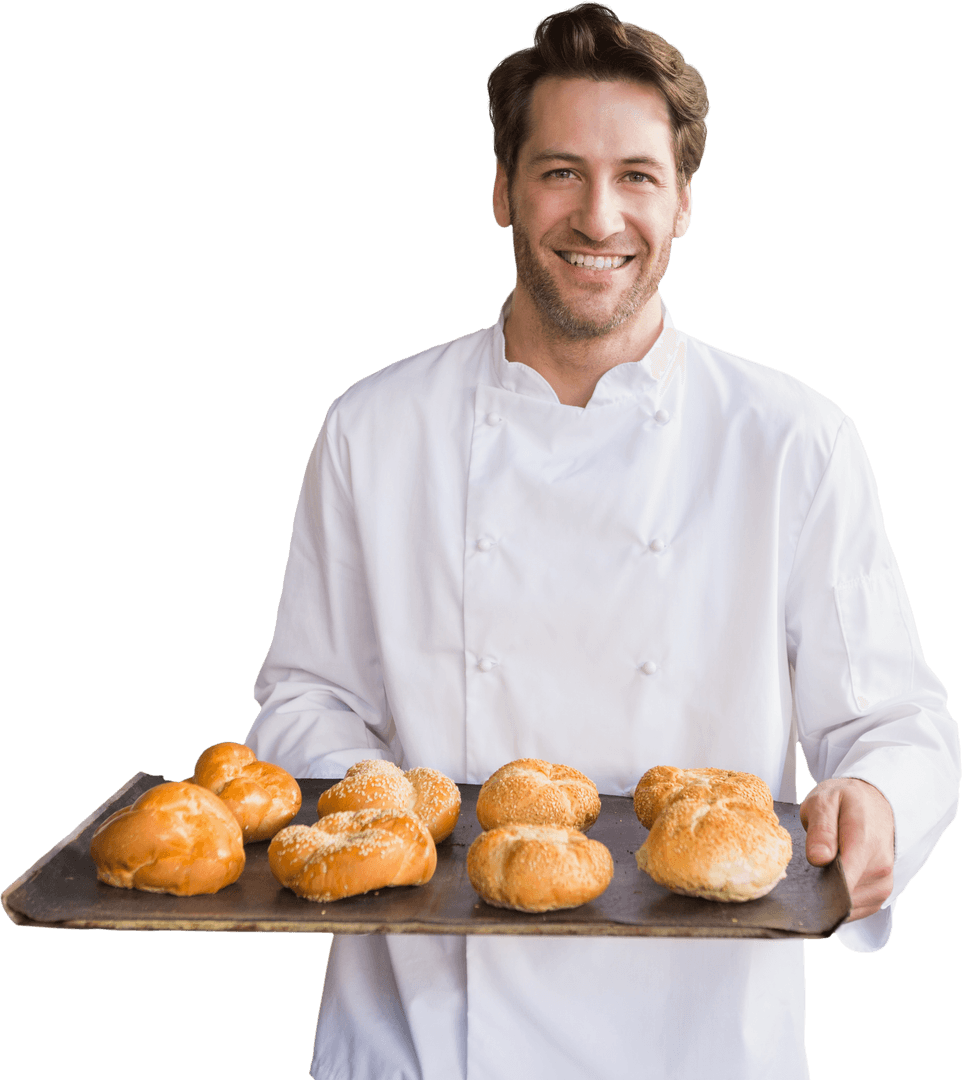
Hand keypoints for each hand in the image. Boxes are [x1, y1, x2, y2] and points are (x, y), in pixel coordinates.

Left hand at [799, 777, 894, 921]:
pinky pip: (854, 910)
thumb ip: (821, 829)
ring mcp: (883, 885)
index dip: (818, 890)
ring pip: (847, 908)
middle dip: (819, 891)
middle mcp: (881, 869)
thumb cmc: (846, 801)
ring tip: (818, 872)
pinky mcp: (879, 895)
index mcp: (865, 843)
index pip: (844, 880)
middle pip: (842, 897)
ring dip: (829, 897)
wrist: (875, 803)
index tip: (798, 888)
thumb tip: (818, 859)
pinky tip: (829, 881)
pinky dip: (838, 901)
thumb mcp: (825, 800)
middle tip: (803, 872)